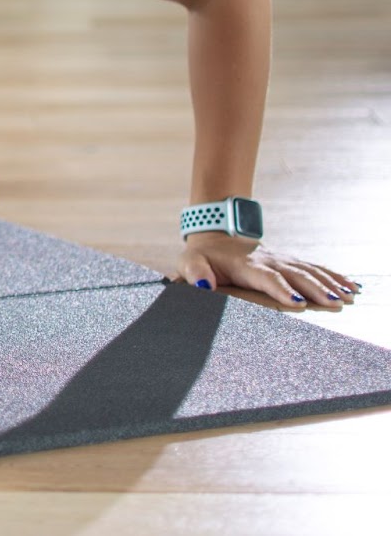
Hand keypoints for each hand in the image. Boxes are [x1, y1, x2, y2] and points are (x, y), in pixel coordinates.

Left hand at [176, 233, 362, 308]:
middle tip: (334, 302)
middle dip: (314, 288)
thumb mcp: (189, 262)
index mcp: (245, 264)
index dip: (281, 288)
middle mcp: (268, 260)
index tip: (297, 302)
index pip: (266, 277)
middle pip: (295, 274)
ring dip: (329, 282)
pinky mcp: (288, 261)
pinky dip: (332, 275)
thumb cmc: (202, 256)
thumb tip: (203, 286)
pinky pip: (313, 267)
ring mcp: (281, 259)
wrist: (215, 235)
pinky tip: (350, 285)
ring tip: (348, 296)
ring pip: (308, 270)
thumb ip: (194, 273)